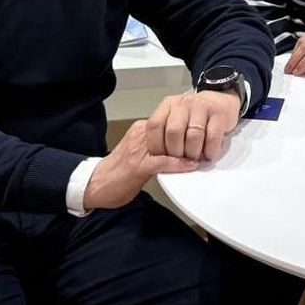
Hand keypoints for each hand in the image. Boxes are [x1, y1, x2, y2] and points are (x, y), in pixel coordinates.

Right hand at [83, 119, 198, 209]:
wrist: (94, 184)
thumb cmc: (118, 171)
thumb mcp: (140, 152)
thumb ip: (158, 147)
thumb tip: (181, 148)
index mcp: (142, 129)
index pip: (171, 121)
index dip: (189, 127)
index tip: (205, 133)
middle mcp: (141, 135)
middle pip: (173, 129)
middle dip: (193, 137)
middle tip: (210, 144)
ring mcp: (138, 149)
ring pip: (170, 143)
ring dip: (189, 150)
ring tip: (204, 155)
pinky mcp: (137, 165)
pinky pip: (162, 161)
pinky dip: (177, 163)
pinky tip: (190, 165)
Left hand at [146, 90, 241, 163]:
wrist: (222, 103)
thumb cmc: (197, 116)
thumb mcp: (177, 120)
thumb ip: (165, 133)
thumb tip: (156, 157)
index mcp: (168, 105)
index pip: (154, 126)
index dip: (157, 146)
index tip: (163, 158)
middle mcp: (183, 103)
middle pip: (173, 132)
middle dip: (177, 153)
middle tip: (182, 161)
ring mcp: (201, 106)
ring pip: (193, 136)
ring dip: (194, 154)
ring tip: (195, 158)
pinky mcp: (219, 112)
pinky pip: (212, 137)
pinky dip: (210, 151)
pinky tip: (209, 154)